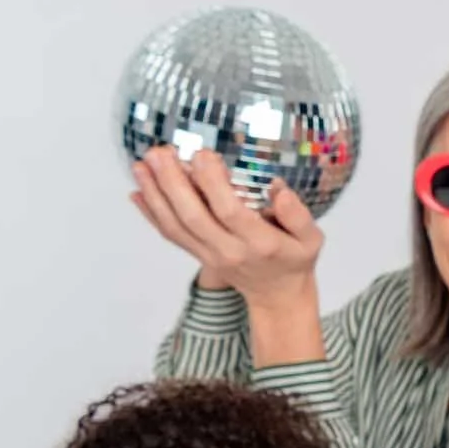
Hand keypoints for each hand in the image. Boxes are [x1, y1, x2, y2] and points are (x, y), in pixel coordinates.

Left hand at [131, 146, 321, 306]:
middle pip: (193, 216)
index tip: (202, 154)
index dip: (212, 183)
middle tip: (158, 152)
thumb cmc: (295, 259)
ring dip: (155, 194)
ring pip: (175, 225)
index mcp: (260, 243)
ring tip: (140, 164)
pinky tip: (136, 191)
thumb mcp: (312, 239)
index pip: (230, 211)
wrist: (277, 295)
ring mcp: (209, 255)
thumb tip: (278, 188)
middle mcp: (229, 251)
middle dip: (172, 183)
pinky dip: (150, 213)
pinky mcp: (197, 256)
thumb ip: (298, 215)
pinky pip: (170, 235)